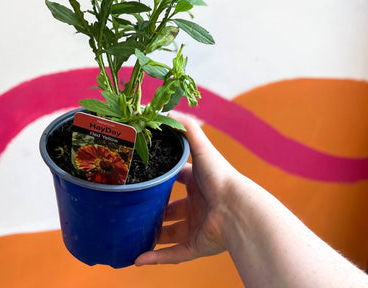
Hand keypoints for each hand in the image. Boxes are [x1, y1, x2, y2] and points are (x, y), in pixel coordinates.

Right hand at [135, 113, 237, 264]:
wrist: (237, 209)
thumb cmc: (220, 175)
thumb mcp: (200, 146)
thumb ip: (185, 126)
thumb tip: (164, 110)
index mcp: (198, 182)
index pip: (177, 178)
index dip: (161, 178)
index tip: (142, 176)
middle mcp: (197, 204)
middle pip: (171, 207)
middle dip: (154, 208)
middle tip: (133, 206)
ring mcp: (197, 227)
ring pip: (170, 233)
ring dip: (152, 234)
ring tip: (130, 232)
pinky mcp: (197, 246)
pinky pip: (173, 255)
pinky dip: (156, 258)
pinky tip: (137, 258)